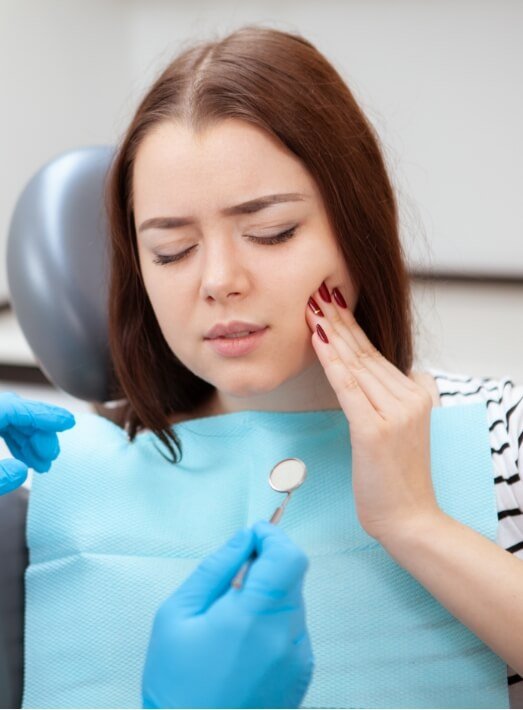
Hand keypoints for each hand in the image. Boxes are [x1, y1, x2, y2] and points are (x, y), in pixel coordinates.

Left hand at [0, 391, 75, 494]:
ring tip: (42, 464)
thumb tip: (22, 471)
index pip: (14, 407)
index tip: (69, 423)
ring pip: (8, 421)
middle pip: (14, 412)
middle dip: (38, 432)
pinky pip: (0, 427)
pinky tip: (26, 458)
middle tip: (52, 456)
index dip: (44, 415)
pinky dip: (15, 441)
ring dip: (29, 440)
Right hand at [142, 521, 313, 708]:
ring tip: (232, 622)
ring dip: (270, 596)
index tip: (253, 535)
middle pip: (292, 576)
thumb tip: (244, 538)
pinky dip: (275, 623)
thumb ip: (216, 569)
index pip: (288, 557)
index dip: (272, 537)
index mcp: (254, 618)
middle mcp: (286, 637)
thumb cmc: (176, 683)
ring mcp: (299, 659)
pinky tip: (244, 644)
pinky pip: (295, 629)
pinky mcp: (302, 674)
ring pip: (293, 602)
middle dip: (266, 566)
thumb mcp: (177, 615)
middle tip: (232, 581)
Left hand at [305, 282, 440, 541]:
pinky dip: (332, 362)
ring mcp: (395, 413)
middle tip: (317, 292)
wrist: (410, 518)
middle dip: (338, 320)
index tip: (330, 303)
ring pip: (356, 365)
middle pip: (365, 352)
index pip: (375, 353)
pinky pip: (348, 388)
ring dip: (331, 333)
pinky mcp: (375, 430)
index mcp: (417, 393)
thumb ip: (389, 398)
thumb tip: (369, 373)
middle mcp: (410, 396)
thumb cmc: (397, 478)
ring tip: (312, 307)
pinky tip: (319, 340)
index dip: (350, 327)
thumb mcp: (401, 429)